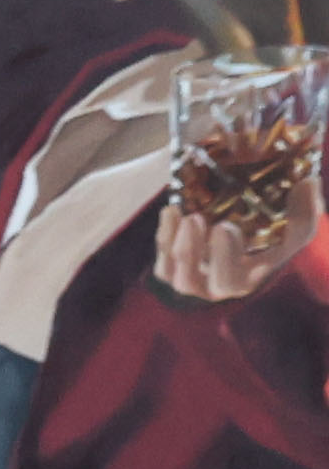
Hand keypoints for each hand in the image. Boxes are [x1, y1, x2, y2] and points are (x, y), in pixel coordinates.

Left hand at [153, 176, 320, 303]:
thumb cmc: (275, 232)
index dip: (225, 258)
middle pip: (198, 282)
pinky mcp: (173, 271)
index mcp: (247, 279)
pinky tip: (172, 211)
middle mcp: (218, 285)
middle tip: (197, 219)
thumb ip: (306, 210)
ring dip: (175, 245)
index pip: (234, 278)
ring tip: (184, 214)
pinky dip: (163, 239)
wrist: (248, 230)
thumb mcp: (296, 225)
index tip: (224, 228)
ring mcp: (193, 280)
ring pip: (177, 276)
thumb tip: (307, 183)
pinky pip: (162, 264)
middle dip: (194, 252)